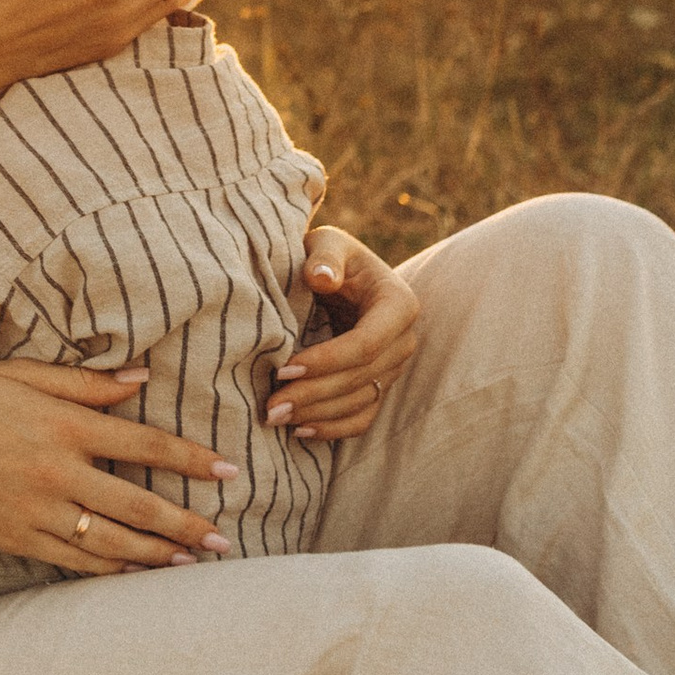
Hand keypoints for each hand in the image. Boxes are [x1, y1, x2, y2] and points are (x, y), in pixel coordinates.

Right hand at [0, 359, 238, 575]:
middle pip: (139, 505)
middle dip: (187, 525)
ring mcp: (39, 512)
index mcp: (64, 426)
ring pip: (112, 541)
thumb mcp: (21, 374)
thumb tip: (140, 377)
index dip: (190, 460)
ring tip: (190, 563)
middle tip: (223, 540)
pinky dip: (110, 568)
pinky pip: (75, 561)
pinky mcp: (19, 539)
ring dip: (157, 554)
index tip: (228, 472)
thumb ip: (85, 381)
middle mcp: (59, 474)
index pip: (145, 444)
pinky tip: (135, 571)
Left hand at [266, 231, 423, 441]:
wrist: (335, 276)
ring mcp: (394, 368)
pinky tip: (298, 431)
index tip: (284, 368)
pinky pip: (362, 418)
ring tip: (274, 418)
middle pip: (361, 378)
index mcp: (398, 303)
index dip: (327, 361)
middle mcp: (404, 340)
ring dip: (317, 416)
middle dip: (314, 394)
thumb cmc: (327, 256)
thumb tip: (322, 277)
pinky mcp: (380, 386)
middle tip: (270, 406)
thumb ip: (324, 255)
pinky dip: (333, 429)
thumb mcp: (326, 243)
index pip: (367, 343)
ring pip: (360, 403)